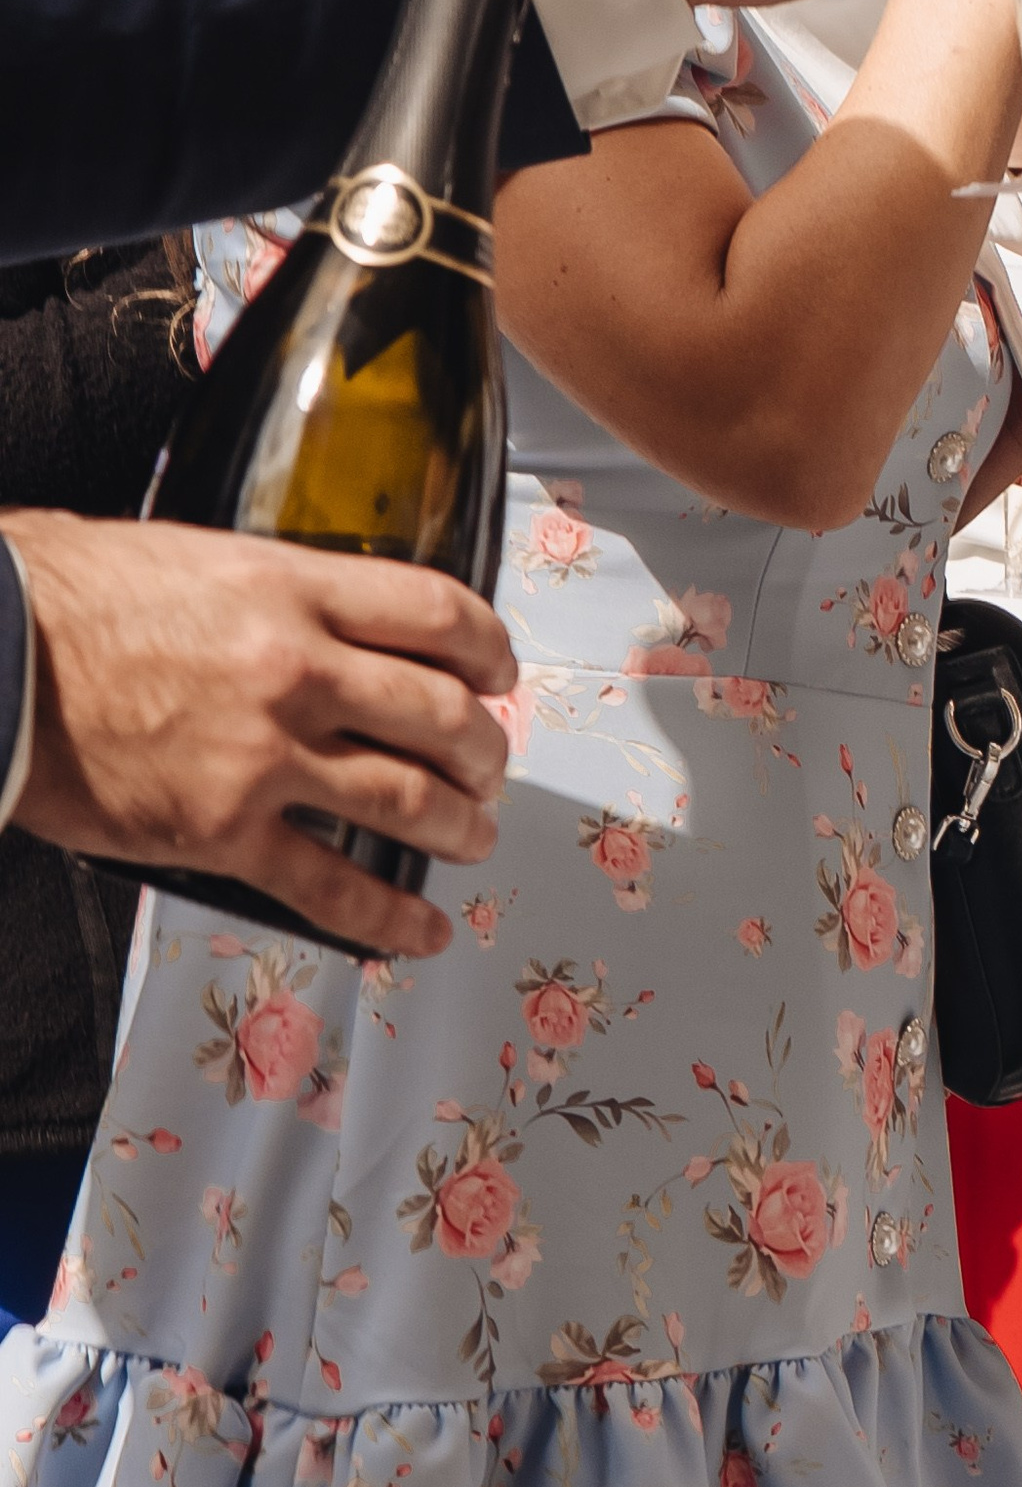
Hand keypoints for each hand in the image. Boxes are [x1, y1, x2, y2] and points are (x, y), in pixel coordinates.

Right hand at [5, 516, 513, 958]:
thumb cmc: (57, 599)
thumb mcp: (186, 557)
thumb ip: (264, 589)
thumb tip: (308, 610)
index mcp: (290, 590)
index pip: (436, 613)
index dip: (487, 648)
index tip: (498, 671)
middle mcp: (297, 671)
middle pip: (442, 715)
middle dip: (484, 750)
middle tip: (489, 765)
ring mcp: (266, 757)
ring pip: (409, 801)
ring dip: (458, 826)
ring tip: (472, 836)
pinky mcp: (225, 832)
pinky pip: (332, 884)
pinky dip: (390, 914)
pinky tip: (422, 929)